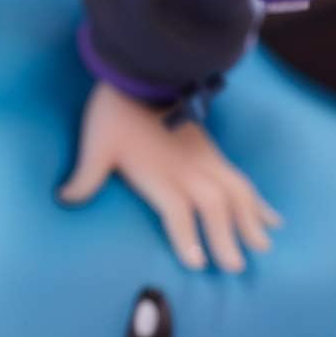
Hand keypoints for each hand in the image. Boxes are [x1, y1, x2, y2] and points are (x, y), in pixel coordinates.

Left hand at [57, 82, 281, 272]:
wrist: (138, 68)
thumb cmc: (113, 109)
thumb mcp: (94, 143)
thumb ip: (84, 176)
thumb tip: (62, 199)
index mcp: (159, 172)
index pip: (176, 211)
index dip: (187, 237)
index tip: (198, 264)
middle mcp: (187, 169)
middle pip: (213, 207)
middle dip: (227, 237)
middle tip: (237, 268)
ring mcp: (205, 159)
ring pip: (235, 193)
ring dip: (250, 220)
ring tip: (263, 247)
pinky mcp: (214, 150)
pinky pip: (242, 179)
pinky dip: (259, 201)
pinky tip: (273, 219)